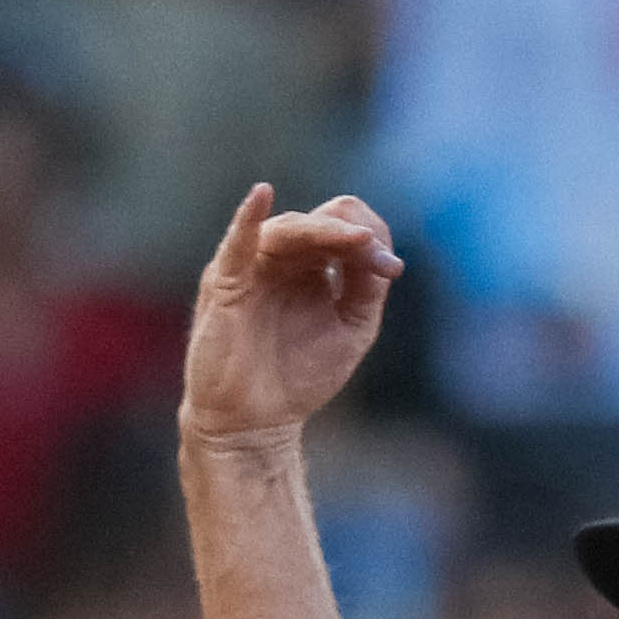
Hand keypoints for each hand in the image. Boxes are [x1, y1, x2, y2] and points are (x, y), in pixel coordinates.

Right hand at [183, 185, 402, 451]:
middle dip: (352, 235)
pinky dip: (247, 219)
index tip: (393, 270)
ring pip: (287, 231)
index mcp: (310, 266)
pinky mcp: (225, 284)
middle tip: (377, 253)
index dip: (370, 241)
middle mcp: (280, 260)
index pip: (341, 228)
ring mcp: (252, 268)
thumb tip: (383, 255)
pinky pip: (235, 245)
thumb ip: (366, 290)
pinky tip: (260, 196)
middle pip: (317, 223)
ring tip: (354, 237)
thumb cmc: (299, 376)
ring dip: (323, 230)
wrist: (258, 422)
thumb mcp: (350, 329)